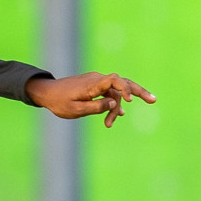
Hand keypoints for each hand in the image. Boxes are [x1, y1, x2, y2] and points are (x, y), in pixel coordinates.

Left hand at [26, 72, 155, 127]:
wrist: (46, 93)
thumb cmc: (59, 102)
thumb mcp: (76, 109)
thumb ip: (96, 107)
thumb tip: (115, 104)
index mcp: (93, 84)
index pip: (115, 80)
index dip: (125, 88)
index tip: (128, 101)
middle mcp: (97, 80)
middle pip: (122, 82)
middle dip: (138, 91)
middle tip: (153, 100)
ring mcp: (96, 82)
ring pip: (115, 92)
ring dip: (118, 106)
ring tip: (116, 121)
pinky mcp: (94, 87)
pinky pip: (108, 94)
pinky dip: (113, 103)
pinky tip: (119, 114)